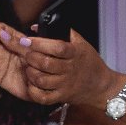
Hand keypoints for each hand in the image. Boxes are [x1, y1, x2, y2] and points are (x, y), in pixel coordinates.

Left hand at [0, 27, 118, 108]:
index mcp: (75, 53)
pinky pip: (43, 97)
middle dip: (30, 57)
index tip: (25, 40)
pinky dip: (33, 90)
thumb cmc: (88, 61)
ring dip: (30, 72)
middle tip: (24, 53)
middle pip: (45, 63)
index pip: (57, 47)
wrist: (101, 86)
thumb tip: (36, 27)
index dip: (39, 43)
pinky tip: (31, 83)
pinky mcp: (61, 97)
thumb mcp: (81, 43)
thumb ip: (62, 32)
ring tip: (28, 67)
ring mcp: (65, 85)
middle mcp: (70, 69)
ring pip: (41, 80)